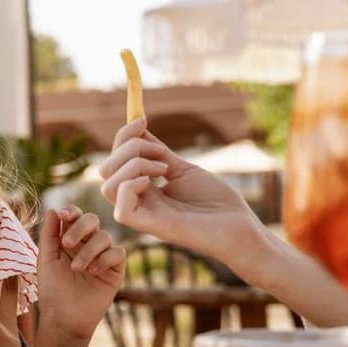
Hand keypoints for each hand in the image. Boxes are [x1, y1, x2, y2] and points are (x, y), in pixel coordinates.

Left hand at [35, 206, 125, 346]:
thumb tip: (52, 209)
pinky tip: (93, 271)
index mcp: (70, 238)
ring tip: (77, 268)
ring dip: (89, 250)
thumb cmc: (52, 289)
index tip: (63, 215)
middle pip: (92, 220)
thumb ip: (49, 234)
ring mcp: (103, 256)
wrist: (64, 318)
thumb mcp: (46, 259)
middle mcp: (88, 244)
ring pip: (105, 236)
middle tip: (67, 244)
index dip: (71, 211)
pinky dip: (105, 258)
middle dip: (80, 228)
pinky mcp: (115, 270)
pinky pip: (118, 253)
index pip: (75, 216)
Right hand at [99, 118, 263, 277]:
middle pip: (105, 171)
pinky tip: (156, 182)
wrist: (242, 226)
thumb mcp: (184, 169)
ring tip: (163, 167)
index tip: (143, 119)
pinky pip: (122, 209)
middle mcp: (140, 202)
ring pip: (109, 186)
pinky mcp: (155, 227)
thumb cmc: (218, 203)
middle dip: (126, 147)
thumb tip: (140, 129)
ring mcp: (146, 215)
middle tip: (161, 150)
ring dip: (132, 165)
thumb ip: (159, 153)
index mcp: (145, 190)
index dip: (124, 136)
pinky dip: (133, 185)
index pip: (115, 161)